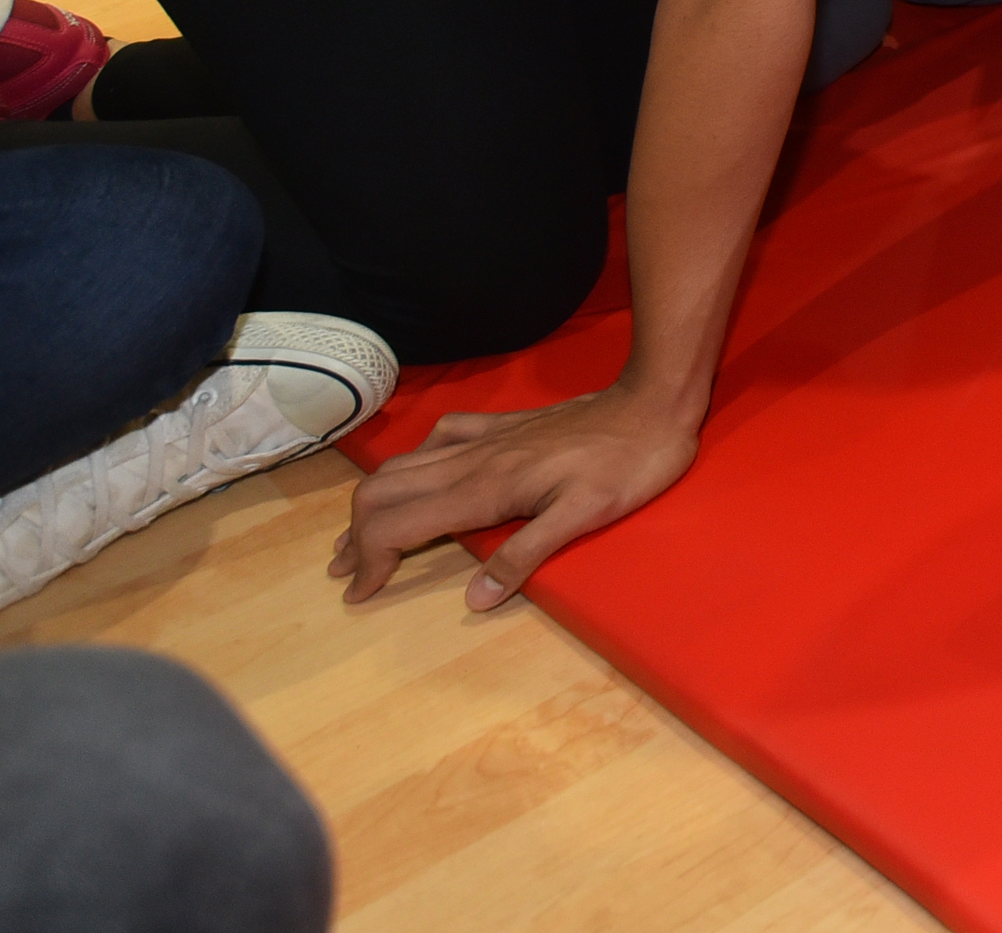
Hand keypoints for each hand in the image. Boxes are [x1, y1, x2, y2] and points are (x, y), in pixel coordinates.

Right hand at [334, 382, 698, 611]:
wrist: (653, 403)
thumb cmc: (627, 464)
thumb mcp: (584, 517)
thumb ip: (525, 556)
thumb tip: (475, 599)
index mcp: (486, 488)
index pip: (398, 525)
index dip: (369, 561)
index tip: (359, 593)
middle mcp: (473, 459)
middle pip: (383, 491)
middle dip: (355, 533)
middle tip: (348, 571)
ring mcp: (486, 437)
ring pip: (404, 465)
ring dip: (374, 502)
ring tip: (362, 536)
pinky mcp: (504, 424)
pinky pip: (440, 437)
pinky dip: (412, 463)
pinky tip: (420, 476)